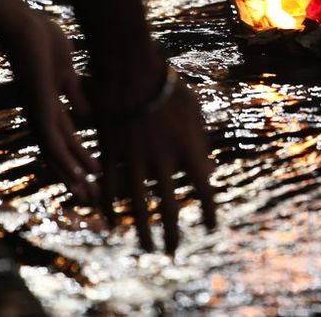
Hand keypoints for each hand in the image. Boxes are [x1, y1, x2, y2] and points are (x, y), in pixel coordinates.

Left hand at [3, 13, 100, 204]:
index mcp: (50, 107)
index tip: (97, 176)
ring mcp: (38, 114)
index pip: (67, 140)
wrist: (24, 27)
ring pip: (56, 154)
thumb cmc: (43, 42)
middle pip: (60, 154)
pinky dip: (66, 160)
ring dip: (72, 176)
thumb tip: (88, 112)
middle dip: (77, 176)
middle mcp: (42, 116)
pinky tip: (79, 174)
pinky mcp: (39, 109)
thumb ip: (76, 93)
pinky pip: (52, 140)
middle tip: (92, 198)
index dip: (81, 160)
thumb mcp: (67, 73)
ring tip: (88, 195)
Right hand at [92, 69, 216, 253]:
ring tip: (146, 248)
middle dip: (172, 234)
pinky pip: (111, 188)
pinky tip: (114, 223)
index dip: (209, 212)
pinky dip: (112, 208)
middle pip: (170, 208)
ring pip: (138, 206)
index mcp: (189, 148)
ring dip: (143, 230)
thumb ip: (201, 143)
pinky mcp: (112, 153)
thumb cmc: (167, 85)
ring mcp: (135, 159)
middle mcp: (163, 160)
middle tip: (172, 252)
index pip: (204, 190)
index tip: (210, 228)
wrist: (129, 67)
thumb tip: (206, 171)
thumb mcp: (194, 112)